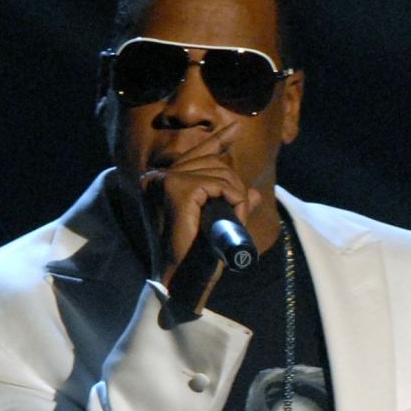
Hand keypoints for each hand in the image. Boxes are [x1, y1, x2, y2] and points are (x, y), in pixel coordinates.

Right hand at [137, 136, 255, 286]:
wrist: (184, 282)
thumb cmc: (197, 258)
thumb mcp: (217, 223)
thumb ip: (230, 204)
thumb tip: (254, 194)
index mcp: (162, 184)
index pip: (195, 154)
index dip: (217, 140)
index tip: (233, 128)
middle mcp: (157, 178)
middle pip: (214, 163)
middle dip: (235, 187)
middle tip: (239, 211)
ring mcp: (164, 182)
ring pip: (220, 173)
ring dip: (236, 197)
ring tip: (231, 220)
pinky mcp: (176, 189)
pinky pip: (219, 184)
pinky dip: (233, 200)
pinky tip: (231, 214)